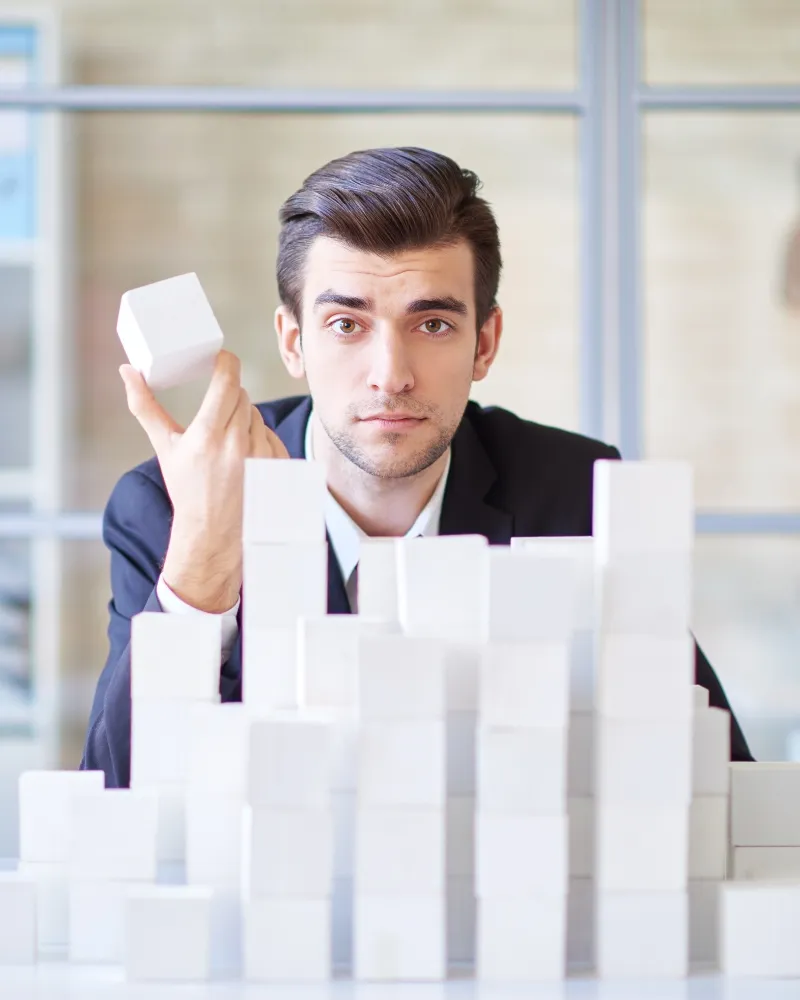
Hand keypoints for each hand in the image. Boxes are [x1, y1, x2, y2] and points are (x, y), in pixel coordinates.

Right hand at [120, 350, 288, 611]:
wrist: (213, 534)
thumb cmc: (187, 491)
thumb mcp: (165, 448)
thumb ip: (145, 406)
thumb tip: (127, 372)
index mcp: (208, 435)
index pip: (228, 381)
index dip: (226, 363)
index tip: (220, 359)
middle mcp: (238, 444)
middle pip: (242, 396)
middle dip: (228, 398)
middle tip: (216, 413)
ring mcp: (263, 456)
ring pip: (257, 415)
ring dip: (244, 420)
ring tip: (227, 445)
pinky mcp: (280, 466)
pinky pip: (271, 435)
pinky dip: (259, 439)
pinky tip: (244, 458)